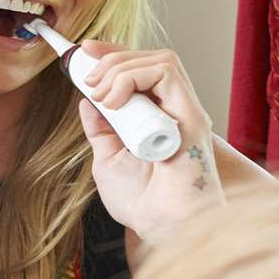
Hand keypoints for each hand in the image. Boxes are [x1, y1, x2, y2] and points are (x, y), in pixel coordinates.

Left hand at [74, 40, 223, 240]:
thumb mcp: (108, 159)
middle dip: (113, 58)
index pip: (141, 70)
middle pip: (149, 59)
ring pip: (160, 59)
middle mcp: (174, 110)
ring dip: (121, 69)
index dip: (115, 54)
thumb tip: (88, 102)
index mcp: (157, 119)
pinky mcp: (191, 114)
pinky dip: (133, 77)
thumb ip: (101, 130)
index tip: (86, 52)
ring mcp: (184, 111)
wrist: (161, 226)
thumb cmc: (142, 203)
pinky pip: (167, 72)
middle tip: (88, 81)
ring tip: (102, 96)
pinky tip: (115, 101)